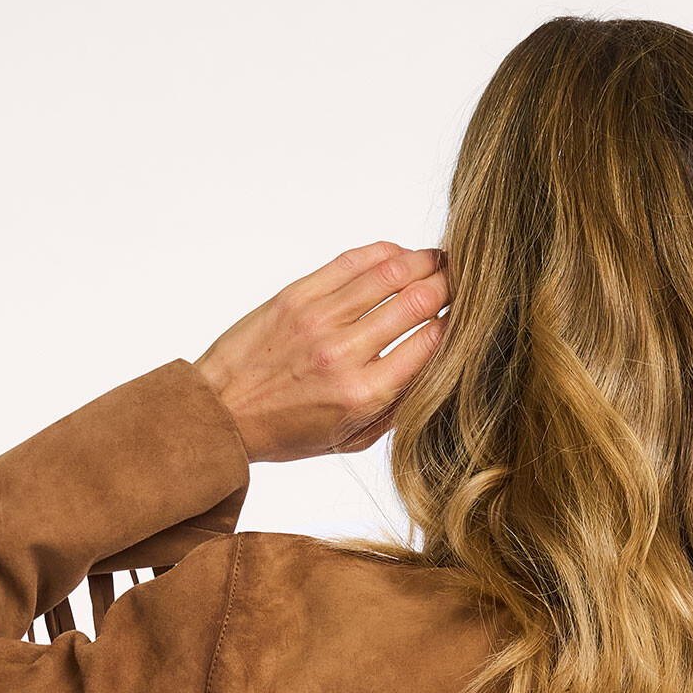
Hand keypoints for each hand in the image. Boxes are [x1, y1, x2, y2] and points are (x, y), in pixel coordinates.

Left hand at [195, 242, 450, 463]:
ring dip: (423, 261)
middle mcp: (345, 353)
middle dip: (449, 285)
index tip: (469, 315)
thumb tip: (435, 365)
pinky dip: (384, 253)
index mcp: (364, 395)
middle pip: (417, 301)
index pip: (430, 342)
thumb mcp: (351, 440)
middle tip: (465, 279)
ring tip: (440, 260)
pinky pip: (353, 262)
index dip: (457, 322)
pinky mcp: (298, 295)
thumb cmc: (289, 432)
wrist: (223, 413)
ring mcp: (320, 319)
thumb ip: (396, 406)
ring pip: (390, 273)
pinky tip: (400, 255)